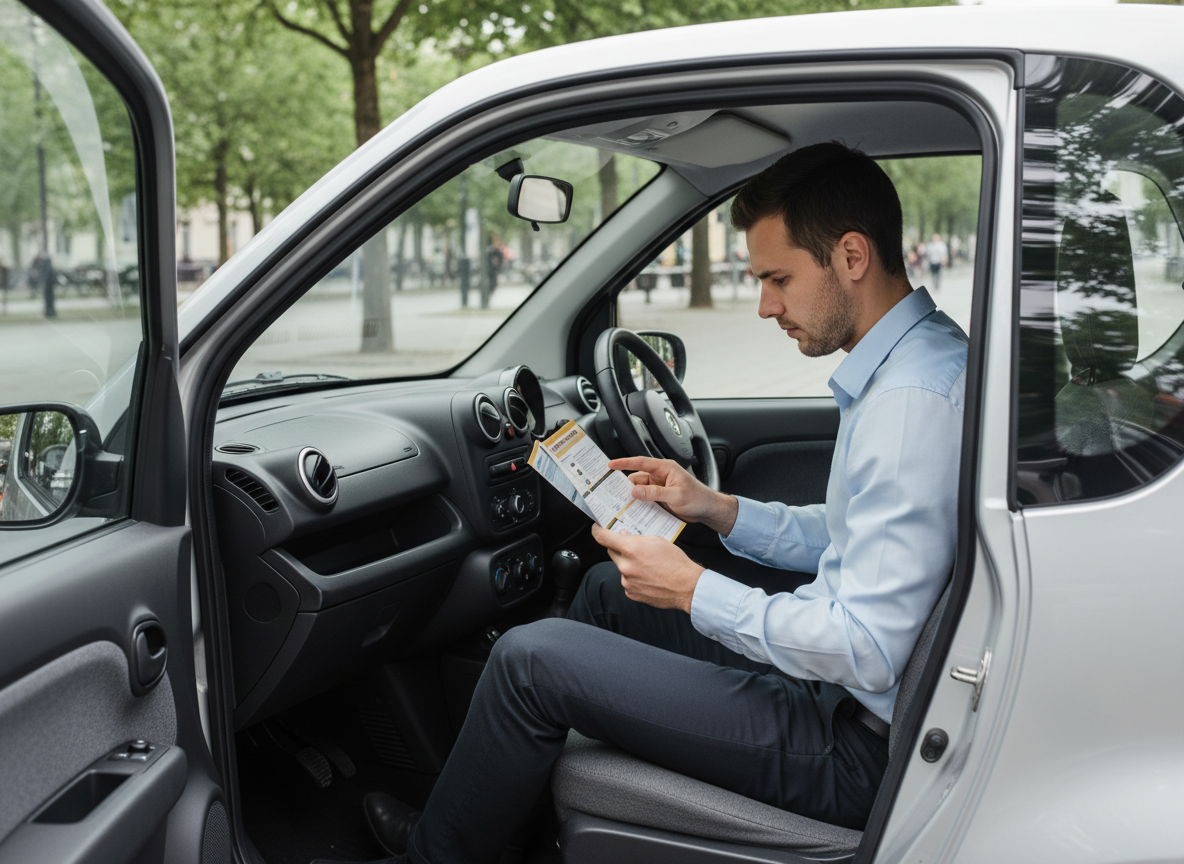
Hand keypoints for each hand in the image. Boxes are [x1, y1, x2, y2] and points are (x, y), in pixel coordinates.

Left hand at [591, 523, 704, 612]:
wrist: (687, 587)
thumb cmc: (675, 562)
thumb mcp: (657, 541)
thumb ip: (637, 538)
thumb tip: (623, 535)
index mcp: (631, 549)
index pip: (603, 538)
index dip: (596, 531)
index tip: (596, 528)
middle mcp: (626, 566)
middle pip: (612, 552)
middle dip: (619, 548)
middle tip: (632, 547)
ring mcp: (627, 581)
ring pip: (621, 568)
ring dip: (629, 564)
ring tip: (648, 566)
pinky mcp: (631, 593)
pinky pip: (627, 581)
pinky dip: (634, 578)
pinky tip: (648, 577)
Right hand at [607, 456, 738, 535]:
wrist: (708, 510)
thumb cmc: (698, 498)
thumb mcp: (676, 495)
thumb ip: (655, 493)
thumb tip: (635, 491)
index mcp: (665, 468)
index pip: (641, 462)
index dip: (624, 463)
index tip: (611, 464)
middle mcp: (660, 476)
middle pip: (637, 479)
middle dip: (625, 485)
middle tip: (612, 493)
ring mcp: (659, 488)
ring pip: (639, 491)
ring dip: (632, 498)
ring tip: (620, 505)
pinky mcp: (659, 499)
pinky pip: (645, 500)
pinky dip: (639, 505)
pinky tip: (634, 511)